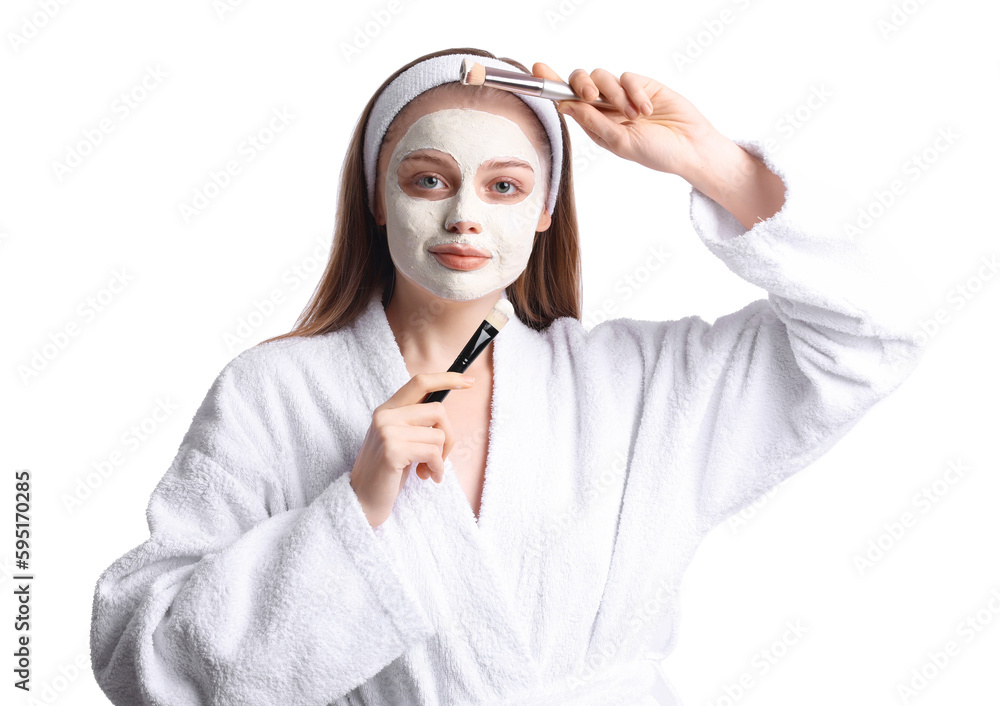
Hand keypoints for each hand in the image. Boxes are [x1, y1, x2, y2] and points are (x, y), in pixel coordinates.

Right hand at [349, 372, 473, 527]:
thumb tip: (443, 414)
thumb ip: (416, 424)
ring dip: (441, 458)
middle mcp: (385, 415)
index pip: (420, 382)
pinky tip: (428, 477)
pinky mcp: (392, 450)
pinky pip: (433, 453)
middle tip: (440, 458)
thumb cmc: (387, 473)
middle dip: (449, 438)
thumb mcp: (400, 441)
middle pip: (438, 410)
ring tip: (428, 471)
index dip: (447, 378)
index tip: (469, 381)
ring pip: (438, 434)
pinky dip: (437, 468)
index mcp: (387, 409)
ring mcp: (387, 431)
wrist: (361, 500)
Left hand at [532, 62, 721, 178]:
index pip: (567, 100)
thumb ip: (593, 122)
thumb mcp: (620, 142)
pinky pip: (628, 77)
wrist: (691, 148)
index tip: (538, 69)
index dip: (551, 84)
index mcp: (595, 124)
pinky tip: (647, 109)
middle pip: (581, 82)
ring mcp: (623, 96)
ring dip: (616, 94)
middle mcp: (606, 109)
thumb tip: (565, 105)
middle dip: (582, 85)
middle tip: (592, 97)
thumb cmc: (656, 153)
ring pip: (603, 77)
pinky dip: (635, 92)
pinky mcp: (642, 85)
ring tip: (635, 115)